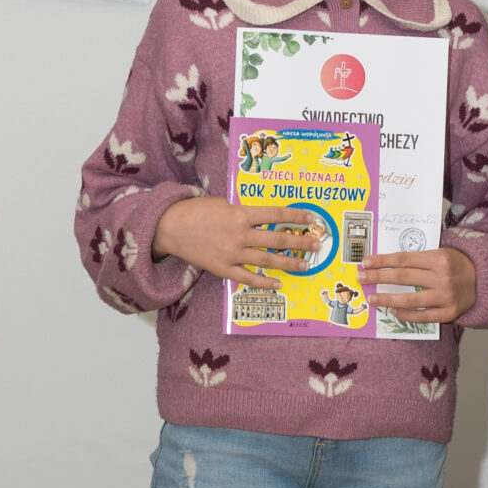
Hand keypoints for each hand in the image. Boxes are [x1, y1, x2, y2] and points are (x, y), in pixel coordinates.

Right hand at [151, 194, 319, 287]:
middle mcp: (240, 234)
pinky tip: (277, 283)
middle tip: (316, 244)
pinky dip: (264, 282)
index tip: (311, 218)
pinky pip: (247, 278)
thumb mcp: (223, 203)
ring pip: (267, 260)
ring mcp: (232, 253)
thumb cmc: (196, 211)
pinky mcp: (223, 269)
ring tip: (305, 264)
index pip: (275, 214)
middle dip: (300, 242)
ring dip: (289, 263)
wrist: (171, 228)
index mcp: (241, 213)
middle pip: (277, 239)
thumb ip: (244, 213)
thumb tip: (263, 220)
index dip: (295, 216)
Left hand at [362, 245, 478, 325]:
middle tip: (361, 278)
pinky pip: (422, 316)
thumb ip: (418, 258)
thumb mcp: (441, 252)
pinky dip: (405, 314)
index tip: (366, 262)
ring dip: (387, 299)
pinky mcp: (449, 313)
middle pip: (403, 277)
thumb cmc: (456, 264)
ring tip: (372, 299)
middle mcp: (442, 277)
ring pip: (409, 300)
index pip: (404, 259)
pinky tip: (393, 310)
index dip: (382, 261)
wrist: (482, 279)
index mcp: (439, 258)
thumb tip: (386, 263)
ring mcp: (446, 297)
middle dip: (378, 278)